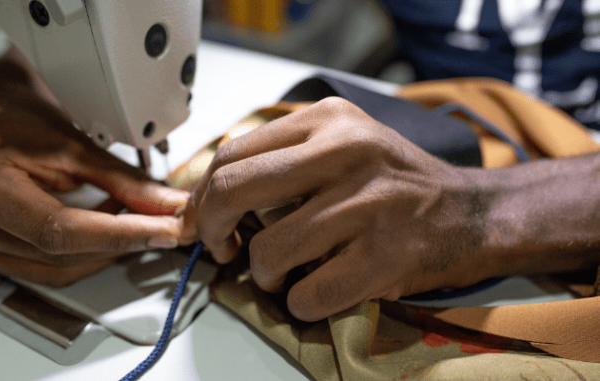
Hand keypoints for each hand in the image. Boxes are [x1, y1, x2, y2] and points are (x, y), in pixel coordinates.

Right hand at [0, 59, 193, 286]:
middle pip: (64, 255)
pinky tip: (108, 227)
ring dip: (108, 249)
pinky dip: (88, 251)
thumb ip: (122, 180)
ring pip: (61, 269)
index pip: (60, 230)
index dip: (119, 234)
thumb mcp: (73, 142)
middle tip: (164, 225)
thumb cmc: (19, 116)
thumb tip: (166, 206)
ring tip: (136, 218)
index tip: (161, 231)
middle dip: (123, 242)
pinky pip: (50, 267)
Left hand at [188, 97, 492, 320]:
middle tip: (223, 248)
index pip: (233, 153)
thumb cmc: (394, 182)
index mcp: (329, 119)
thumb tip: (208, 197)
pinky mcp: (385, 256)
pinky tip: (315, 290)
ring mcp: (368, 205)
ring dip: (264, 274)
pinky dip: (299, 302)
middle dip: (212, 229)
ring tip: (282, 272)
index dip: (204, 195)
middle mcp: (347, 152)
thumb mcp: (342, 143)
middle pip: (234, 190)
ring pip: (268, 252)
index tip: (203, 219)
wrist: (471, 213)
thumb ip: (282, 159)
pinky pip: (306, 294)